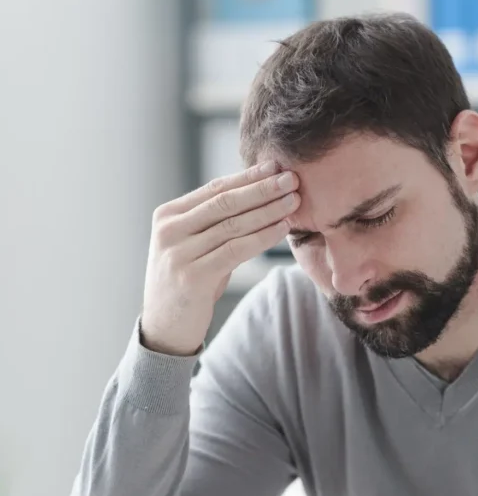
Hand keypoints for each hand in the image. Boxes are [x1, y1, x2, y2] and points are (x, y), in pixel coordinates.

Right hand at [141, 161, 299, 355]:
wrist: (165, 328)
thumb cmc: (187, 284)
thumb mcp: (194, 247)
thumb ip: (215, 224)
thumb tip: (256, 196)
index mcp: (167, 216)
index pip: (214, 189)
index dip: (247, 177)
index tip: (275, 167)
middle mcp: (169, 230)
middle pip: (225, 202)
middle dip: (262, 189)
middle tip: (292, 179)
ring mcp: (178, 253)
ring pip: (233, 225)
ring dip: (268, 211)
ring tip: (293, 202)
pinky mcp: (193, 276)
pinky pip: (236, 250)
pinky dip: (262, 238)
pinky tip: (282, 230)